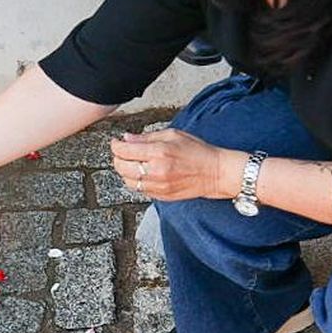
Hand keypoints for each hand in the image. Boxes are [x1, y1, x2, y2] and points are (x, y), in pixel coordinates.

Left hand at [109, 129, 237, 200]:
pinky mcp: (161, 196)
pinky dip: (137, 181)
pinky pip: (139, 190)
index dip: (116, 145)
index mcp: (158, 152)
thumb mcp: (173, 135)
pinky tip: (145, 173)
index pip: (124, 151)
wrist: (215, 173)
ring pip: (127, 180)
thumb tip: (127, 138)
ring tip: (134, 163)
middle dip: (118, 158)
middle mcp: (156, 171)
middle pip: (121, 167)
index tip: (117, 143)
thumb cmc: (197, 151)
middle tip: (123, 152)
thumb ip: (147, 137)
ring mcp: (158, 186)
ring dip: (126, 171)